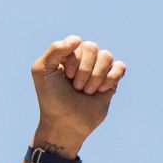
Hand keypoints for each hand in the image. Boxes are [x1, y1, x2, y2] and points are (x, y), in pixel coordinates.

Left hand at [30, 35, 126, 154]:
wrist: (65, 123)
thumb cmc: (51, 98)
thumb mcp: (41, 71)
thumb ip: (54, 49)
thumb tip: (77, 39)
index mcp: (67, 54)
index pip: (77, 42)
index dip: (72, 59)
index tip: (65, 76)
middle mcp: (83, 60)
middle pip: (92, 48)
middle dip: (83, 70)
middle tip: (75, 87)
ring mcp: (98, 69)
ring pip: (106, 56)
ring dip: (95, 77)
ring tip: (85, 91)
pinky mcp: (111, 81)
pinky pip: (120, 67)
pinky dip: (110, 79)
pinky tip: (101, 90)